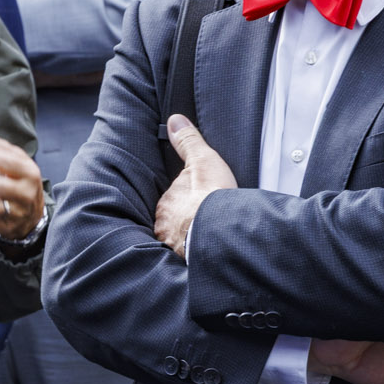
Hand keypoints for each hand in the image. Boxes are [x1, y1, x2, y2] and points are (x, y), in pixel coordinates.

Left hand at [155, 116, 235, 257]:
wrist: (219, 235)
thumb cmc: (212, 198)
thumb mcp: (203, 161)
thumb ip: (189, 142)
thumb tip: (174, 121)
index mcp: (168, 203)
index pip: (174, 199)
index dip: (187, 199)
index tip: (198, 202)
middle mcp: (165, 225)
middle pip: (175, 220)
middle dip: (186, 222)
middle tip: (203, 222)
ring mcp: (173, 245)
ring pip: (179, 240)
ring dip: (189, 240)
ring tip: (205, 241)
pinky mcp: (184, 262)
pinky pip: (187, 258)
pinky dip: (194, 256)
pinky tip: (206, 256)